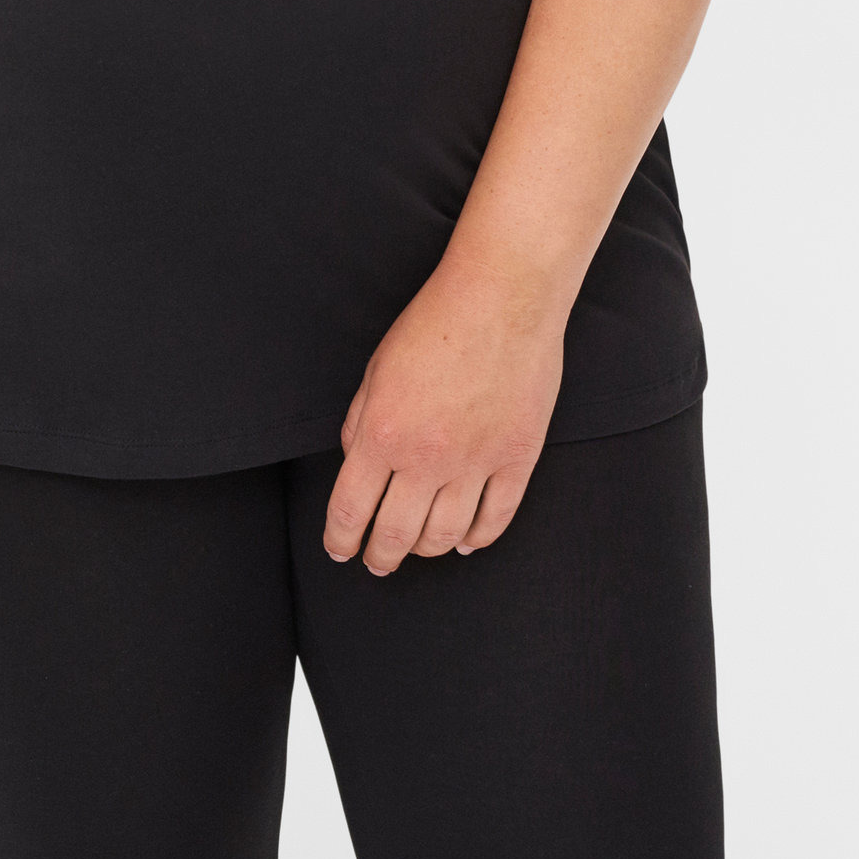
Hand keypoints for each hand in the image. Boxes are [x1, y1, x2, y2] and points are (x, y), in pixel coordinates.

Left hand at [322, 254, 566, 575]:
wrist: (500, 295)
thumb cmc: (435, 321)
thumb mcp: (377, 368)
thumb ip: (360, 421)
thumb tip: (355, 464)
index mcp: (383, 433)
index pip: (351, 510)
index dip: (341, 540)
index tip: (341, 550)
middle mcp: (427, 458)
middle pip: (397, 535)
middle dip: (380, 556)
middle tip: (376, 562)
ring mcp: (476, 462)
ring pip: (445, 535)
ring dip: (425, 550)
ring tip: (418, 549)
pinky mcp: (517, 458)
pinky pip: (495, 519)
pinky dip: (476, 538)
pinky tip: (464, 540)